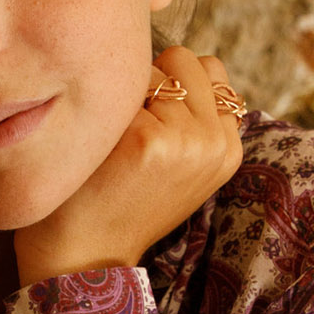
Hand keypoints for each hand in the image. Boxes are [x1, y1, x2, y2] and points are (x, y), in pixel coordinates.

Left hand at [13, 47, 244, 285]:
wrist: (85, 254)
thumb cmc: (123, 202)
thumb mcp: (181, 167)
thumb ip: (196, 121)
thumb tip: (185, 65)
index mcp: (229, 148)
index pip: (211, 71)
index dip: (174, 84)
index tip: (152, 118)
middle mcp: (215, 142)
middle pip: (185, 60)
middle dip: (154, 79)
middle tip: (130, 123)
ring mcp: (184, 139)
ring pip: (154, 69)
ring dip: (128, 92)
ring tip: (116, 136)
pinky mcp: (147, 139)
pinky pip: (122, 88)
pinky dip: (105, 107)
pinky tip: (100, 144)